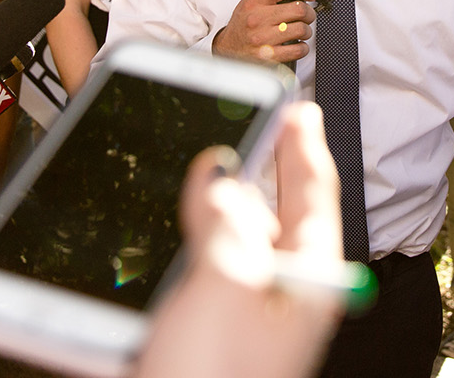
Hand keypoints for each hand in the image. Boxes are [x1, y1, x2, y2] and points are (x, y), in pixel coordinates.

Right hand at [135, 103, 345, 377]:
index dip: (304, 148)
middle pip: (264, 222)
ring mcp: (237, 327)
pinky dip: (162, 263)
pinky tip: (140, 251)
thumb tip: (219, 176)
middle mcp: (278, 304)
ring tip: (170, 187)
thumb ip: (225, 220)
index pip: (314, 198)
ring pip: (217, 252)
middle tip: (227, 132)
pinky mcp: (197, 345)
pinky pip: (181, 287)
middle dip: (242, 179)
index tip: (301, 108)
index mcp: (305, 285)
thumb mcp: (225, 285)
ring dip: (191, 219)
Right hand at [211, 0, 317, 65]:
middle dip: (309, 12)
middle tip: (307, 14)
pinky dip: (303, 48)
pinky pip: (296, 50)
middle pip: (297, 9)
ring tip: (302, 30)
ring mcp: (264, 38)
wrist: (228, 49)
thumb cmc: (240, 26)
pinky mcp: (269, 56)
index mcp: (255, 3)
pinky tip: (298, 44)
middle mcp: (259, 19)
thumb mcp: (247, 1)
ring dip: (307, 30)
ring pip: (300, 29)